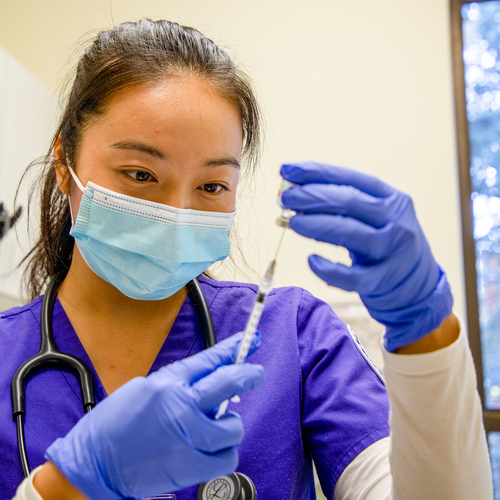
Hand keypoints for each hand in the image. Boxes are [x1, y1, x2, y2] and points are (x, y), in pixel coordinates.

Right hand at [45, 332, 264, 498]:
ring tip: (215, 428)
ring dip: (230, 425)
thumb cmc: (117, 423)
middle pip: (229, 382)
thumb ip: (180, 384)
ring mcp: (188, 437)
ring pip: (234, 426)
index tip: (251, 340)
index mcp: (168, 383)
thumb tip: (212, 382)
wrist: (94, 463)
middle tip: (256, 373)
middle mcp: (181, 406)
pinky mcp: (191, 466)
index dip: (235, 348)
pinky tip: (211, 449)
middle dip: (249, 374)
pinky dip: (224, 453)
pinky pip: (228, 457)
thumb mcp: (146, 388)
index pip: (210, 359)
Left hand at [280, 161, 452, 351]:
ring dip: (316, 225)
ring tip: (291, 221)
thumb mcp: (375, 217)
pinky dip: (329, 269)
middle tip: (285, 198)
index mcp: (392, 198)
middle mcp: (396, 221)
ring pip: (350, 234)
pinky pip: (352, 276)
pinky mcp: (382, 280)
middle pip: (349, 202)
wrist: (417, 284)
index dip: (317, 173)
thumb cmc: (385, 242)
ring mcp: (392, 252)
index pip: (351, 179)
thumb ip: (343, 205)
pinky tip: (311, 260)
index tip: (287, 171)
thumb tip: (296, 192)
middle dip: (312, 196)